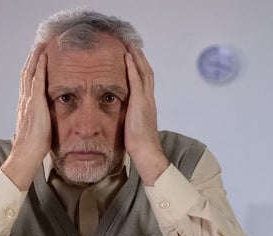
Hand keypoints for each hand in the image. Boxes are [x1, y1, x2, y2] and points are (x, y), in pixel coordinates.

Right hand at [1, 45, 51, 189]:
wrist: (26, 154)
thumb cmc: (33, 147)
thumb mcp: (38, 130)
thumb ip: (40, 121)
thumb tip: (46, 121)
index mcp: (24, 107)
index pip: (27, 84)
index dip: (30, 71)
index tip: (35, 60)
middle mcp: (24, 101)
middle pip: (26, 75)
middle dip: (31, 60)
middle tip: (37, 47)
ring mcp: (28, 101)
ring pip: (29, 74)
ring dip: (35, 59)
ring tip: (40, 46)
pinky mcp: (35, 103)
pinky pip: (37, 80)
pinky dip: (40, 67)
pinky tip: (44, 58)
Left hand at [124, 45, 168, 185]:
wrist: (146, 152)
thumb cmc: (139, 144)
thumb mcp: (133, 126)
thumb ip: (130, 116)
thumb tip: (123, 114)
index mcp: (148, 104)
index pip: (146, 81)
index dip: (140, 68)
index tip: (134, 57)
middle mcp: (149, 99)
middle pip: (147, 72)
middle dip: (140, 58)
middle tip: (133, 45)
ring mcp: (146, 100)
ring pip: (144, 72)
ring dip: (137, 58)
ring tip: (130, 46)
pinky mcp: (140, 103)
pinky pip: (136, 80)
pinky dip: (132, 67)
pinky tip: (127, 58)